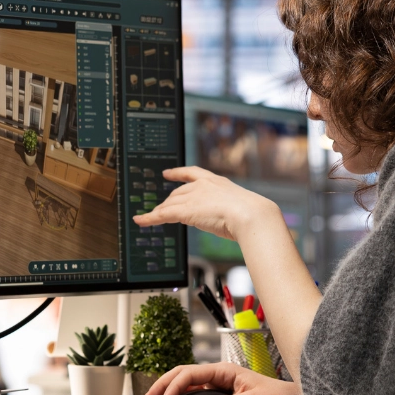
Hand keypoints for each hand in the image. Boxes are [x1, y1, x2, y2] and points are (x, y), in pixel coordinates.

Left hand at [132, 166, 278, 240]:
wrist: (251, 215)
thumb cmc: (253, 214)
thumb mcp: (239, 207)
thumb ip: (230, 208)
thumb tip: (230, 218)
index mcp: (216, 181)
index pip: (192, 173)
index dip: (177, 173)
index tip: (167, 173)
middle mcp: (202, 186)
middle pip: (177, 193)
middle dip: (167, 202)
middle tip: (160, 210)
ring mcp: (193, 197)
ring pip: (169, 205)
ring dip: (158, 212)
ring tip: (148, 218)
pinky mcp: (185, 210)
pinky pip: (162, 214)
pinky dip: (149, 218)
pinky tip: (141, 221)